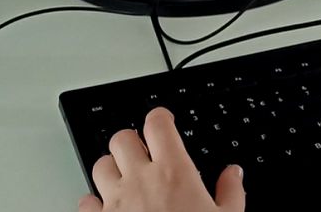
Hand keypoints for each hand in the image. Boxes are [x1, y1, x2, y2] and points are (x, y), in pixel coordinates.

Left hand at [78, 108, 243, 211]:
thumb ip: (231, 193)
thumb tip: (234, 175)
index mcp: (174, 172)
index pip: (157, 124)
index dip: (160, 118)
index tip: (163, 122)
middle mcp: (140, 180)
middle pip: (122, 139)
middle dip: (132, 142)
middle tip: (144, 153)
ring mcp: (116, 201)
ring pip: (100, 165)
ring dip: (112, 169)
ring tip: (126, 179)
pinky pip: (86, 202)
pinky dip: (94, 202)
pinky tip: (108, 208)